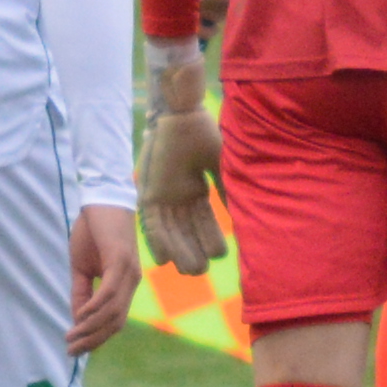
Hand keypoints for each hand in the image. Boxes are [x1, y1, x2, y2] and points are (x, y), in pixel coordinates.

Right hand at [64, 203, 139, 357]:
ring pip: (113, 312)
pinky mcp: (120, 261)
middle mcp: (132, 282)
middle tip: (72, 352)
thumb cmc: (93, 231)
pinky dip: (95, 308)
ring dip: (91, 328)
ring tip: (71, 337)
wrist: (101, 199)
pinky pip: (108, 293)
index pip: (115, 321)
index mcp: (126, 285)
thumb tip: (77, 318)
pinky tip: (80, 316)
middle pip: (116, 322)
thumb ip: (82, 291)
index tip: (77, 350)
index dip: (97, 338)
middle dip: (93, 340)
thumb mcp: (83, 267)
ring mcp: (128, 273)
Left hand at [139, 104, 224, 272]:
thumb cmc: (203, 134)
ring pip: (170, 231)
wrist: (184, 115)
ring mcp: (162, 195)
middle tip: (202, 271)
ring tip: (190, 271)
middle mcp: (177, 196)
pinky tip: (165, 259)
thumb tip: (238, 215)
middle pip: (185, 231)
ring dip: (178, 252)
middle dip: (193, 251)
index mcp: (193, 190)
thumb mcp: (218, 167)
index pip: (203, 221)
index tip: (220, 254)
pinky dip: (158, 240)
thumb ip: (226, 191)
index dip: (210, 238)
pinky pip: (152, 223)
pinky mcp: (148, 193)